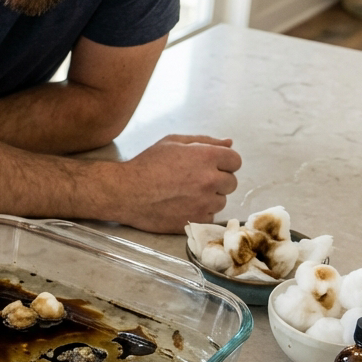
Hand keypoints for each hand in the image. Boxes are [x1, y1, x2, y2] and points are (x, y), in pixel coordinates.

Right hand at [108, 134, 241, 232]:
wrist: (126, 192)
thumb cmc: (146, 164)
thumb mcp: (172, 142)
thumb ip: (204, 141)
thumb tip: (229, 143)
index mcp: (207, 157)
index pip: (236, 161)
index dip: (223, 163)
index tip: (210, 167)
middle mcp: (210, 180)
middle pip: (231, 182)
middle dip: (217, 181)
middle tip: (195, 181)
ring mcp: (204, 202)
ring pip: (221, 201)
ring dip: (209, 198)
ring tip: (186, 194)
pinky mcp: (196, 220)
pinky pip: (210, 216)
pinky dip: (200, 212)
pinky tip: (182, 205)